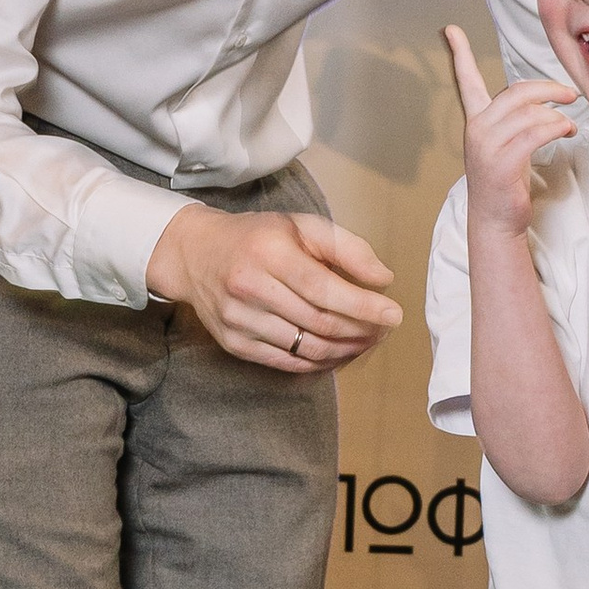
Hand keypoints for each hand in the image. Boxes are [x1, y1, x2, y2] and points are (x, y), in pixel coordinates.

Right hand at [145, 199, 401, 372]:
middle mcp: (251, 288)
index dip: (364, 307)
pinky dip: (320, 362)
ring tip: (366, 341)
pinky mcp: (235, 344)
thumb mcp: (301, 226)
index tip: (393, 315)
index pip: (326, 290)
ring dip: (346, 350)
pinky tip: (339, 353)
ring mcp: (240, 320)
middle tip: (384, 330)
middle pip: (320, 323)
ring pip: (306, 348)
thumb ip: (345, 247)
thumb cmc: (257, 237)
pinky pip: (287, 362)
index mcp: (270, 253)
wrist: (195, 254)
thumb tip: (382, 279)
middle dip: (361, 331)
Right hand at [444, 25, 580, 233]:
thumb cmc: (505, 182)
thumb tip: (543, 100)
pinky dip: (557, 128)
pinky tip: (566, 133)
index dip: (459, 54)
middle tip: (570, 95)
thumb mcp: (506, 145)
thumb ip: (515, 119)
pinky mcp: (501, 163)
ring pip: (530, 112)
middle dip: (549, 89)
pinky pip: (535, 133)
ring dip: (558, 116)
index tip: (451, 30)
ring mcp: (487, 146)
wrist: (496, 220)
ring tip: (570, 127)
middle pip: (517, 92)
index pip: (465, 81)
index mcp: (476, 121)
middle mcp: (477, 129)